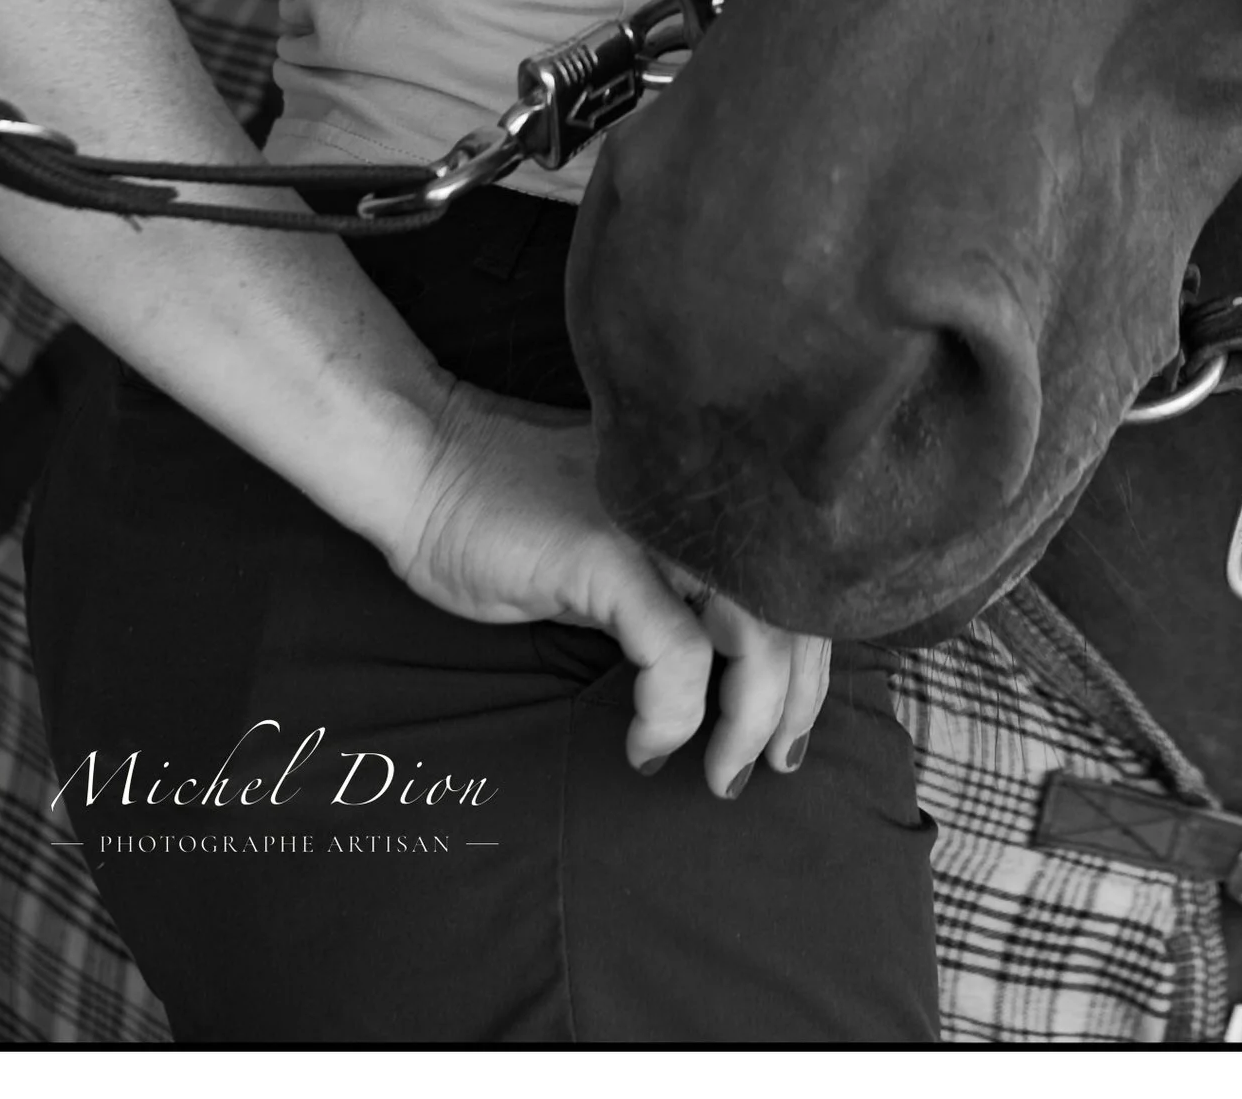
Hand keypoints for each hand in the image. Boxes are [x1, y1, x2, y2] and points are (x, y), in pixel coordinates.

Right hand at [388, 383, 829, 796]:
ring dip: (749, 721)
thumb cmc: (515, 514)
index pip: (800, 579)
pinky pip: (677, 655)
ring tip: (721, 772)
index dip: (813, 661)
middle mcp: (700, 503)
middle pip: (794, 612)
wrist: (429, 469)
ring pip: (755, 637)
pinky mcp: (610, 556)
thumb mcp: (622, 551)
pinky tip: (645, 745)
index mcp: (710, 498)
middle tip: (772, 764)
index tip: (792, 728)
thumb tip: (738, 669)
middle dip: (794, 704)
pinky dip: (673, 716)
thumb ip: (681, 586)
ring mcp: (660, 527)